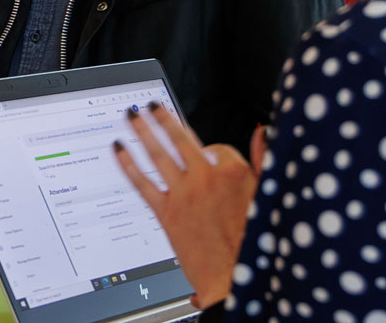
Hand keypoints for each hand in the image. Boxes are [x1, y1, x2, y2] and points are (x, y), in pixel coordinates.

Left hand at [113, 103, 265, 308]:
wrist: (235, 279)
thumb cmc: (253, 243)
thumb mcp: (266, 195)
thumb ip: (262, 160)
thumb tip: (262, 132)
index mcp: (234, 172)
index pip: (216, 147)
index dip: (212, 152)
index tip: (209, 157)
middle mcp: (205, 178)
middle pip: (179, 139)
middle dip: (162, 118)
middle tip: (150, 106)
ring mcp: (183, 194)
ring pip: (158, 154)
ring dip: (142, 131)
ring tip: (131, 116)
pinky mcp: (166, 213)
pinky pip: (142, 183)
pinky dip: (128, 164)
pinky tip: (119, 150)